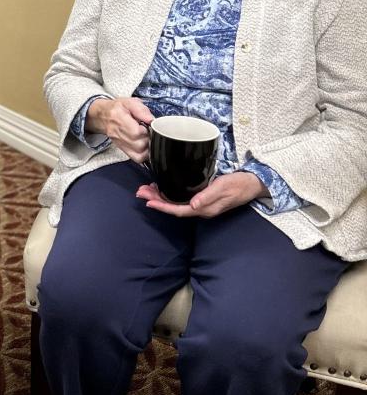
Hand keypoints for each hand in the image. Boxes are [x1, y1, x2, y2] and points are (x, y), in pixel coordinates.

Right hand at [86, 97, 153, 162]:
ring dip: (148, 147)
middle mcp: (118, 133)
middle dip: (149, 139)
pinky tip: (146, 146)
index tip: (149, 125)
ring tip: (147, 138)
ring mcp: (120, 143)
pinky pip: (137, 158)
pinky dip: (145, 154)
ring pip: (139, 154)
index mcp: (119, 118)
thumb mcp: (130, 102)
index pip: (136, 132)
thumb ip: (141, 110)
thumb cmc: (117, 108)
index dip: (146, 130)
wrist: (103, 116)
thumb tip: (152, 120)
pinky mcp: (123, 148)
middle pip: (139, 145)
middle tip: (149, 131)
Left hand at [138, 171, 267, 218]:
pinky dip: (170, 193)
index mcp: (204, 209)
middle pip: (174, 207)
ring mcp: (201, 204)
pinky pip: (182, 198)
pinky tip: (163, 187)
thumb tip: (193, 205)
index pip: (179, 210)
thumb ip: (208, 196)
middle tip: (140, 192)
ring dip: (161, 197)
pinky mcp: (202, 198)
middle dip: (156, 200)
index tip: (149, 202)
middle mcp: (201, 208)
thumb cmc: (239, 185)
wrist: (252, 184)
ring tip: (146, 189)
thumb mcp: (224, 188)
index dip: (163, 207)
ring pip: (176, 203)